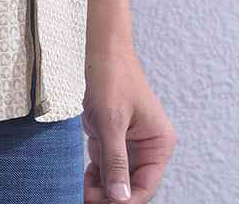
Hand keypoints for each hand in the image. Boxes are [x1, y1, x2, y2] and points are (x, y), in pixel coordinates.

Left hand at [82, 48, 177, 202]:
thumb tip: (120, 198)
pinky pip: (106, 165)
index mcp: (159, 144)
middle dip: (109, 196)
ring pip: (116, 179)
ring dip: (99, 187)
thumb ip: (115, 161)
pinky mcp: (114, 138)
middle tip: (85, 199)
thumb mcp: (112, 121)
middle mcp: (148, 147)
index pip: (145, 186)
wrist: (101, 50)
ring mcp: (130, 144)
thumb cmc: (113, 77)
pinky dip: (94, 174)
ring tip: (79, 190)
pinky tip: (81, 177)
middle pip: (130, 186)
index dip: (125, 201)